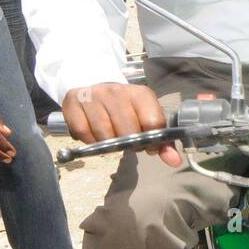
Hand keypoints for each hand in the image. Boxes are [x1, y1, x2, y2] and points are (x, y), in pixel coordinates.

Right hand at [62, 82, 180, 166]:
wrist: (95, 88)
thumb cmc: (126, 108)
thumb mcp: (147, 118)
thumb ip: (163, 142)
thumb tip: (174, 161)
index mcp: (140, 94)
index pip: (152, 123)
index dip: (152, 142)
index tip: (148, 145)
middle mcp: (117, 91)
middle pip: (128, 132)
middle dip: (130, 144)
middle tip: (128, 143)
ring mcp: (94, 95)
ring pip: (105, 134)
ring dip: (109, 144)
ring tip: (112, 138)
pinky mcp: (73, 102)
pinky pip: (84, 134)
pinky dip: (90, 141)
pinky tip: (95, 135)